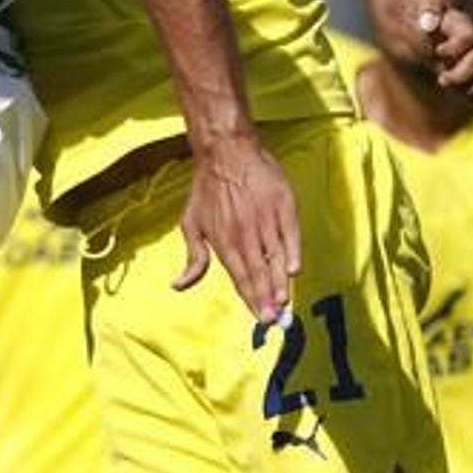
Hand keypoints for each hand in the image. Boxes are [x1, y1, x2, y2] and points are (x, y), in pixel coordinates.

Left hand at [173, 129, 301, 322]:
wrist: (226, 150)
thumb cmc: (208, 189)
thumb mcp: (191, 223)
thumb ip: (193, 258)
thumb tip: (178, 286)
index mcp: (222, 239)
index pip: (238, 276)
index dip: (249, 299)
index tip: (259, 319)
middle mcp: (243, 231)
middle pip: (257, 271)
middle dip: (266, 299)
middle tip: (275, 321)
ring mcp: (264, 218)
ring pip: (274, 256)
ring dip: (279, 282)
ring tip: (284, 304)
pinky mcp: (282, 204)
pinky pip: (289, 233)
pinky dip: (292, 251)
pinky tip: (293, 269)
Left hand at [404, 0, 472, 105]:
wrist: (426, 30)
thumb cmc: (423, 16)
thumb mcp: (420, 6)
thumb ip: (428, 9)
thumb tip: (432, 18)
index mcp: (464, 25)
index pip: (470, 38)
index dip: (454, 49)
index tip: (437, 52)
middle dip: (460, 74)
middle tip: (441, 79)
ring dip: (470, 89)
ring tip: (449, 85)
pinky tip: (460, 93)